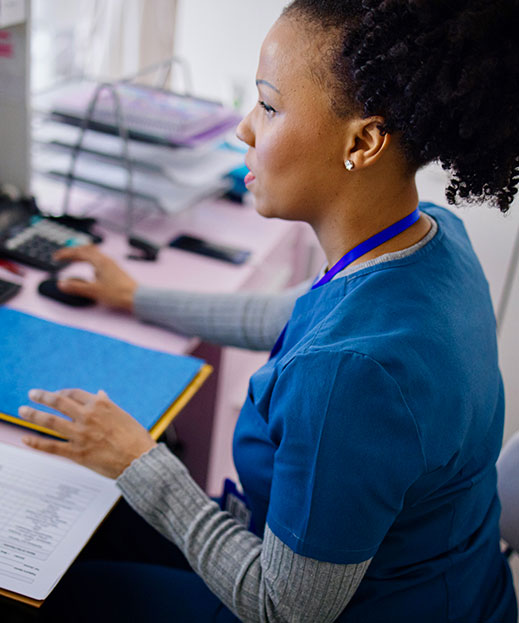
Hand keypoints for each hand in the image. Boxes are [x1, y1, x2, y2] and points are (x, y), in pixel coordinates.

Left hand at [18, 389, 157, 478]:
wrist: (139, 459)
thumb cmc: (135, 437)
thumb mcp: (123, 415)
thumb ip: (108, 405)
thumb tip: (100, 394)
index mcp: (100, 405)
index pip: (74, 393)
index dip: (62, 392)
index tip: (55, 394)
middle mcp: (88, 416)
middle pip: (58, 402)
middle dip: (42, 397)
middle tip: (32, 394)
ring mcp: (81, 434)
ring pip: (50, 422)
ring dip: (33, 415)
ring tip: (22, 410)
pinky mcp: (77, 453)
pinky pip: (52, 447)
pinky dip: (36, 443)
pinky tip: (25, 439)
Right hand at [53, 245, 137, 310]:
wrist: (136, 297)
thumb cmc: (119, 293)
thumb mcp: (94, 291)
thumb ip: (76, 287)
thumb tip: (62, 284)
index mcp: (100, 261)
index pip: (79, 252)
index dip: (66, 254)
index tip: (56, 257)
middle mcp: (106, 260)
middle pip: (86, 250)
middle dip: (73, 251)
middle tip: (62, 256)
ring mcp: (111, 265)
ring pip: (93, 254)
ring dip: (81, 255)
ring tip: (73, 259)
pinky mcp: (114, 270)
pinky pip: (99, 260)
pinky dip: (89, 260)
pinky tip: (90, 269)